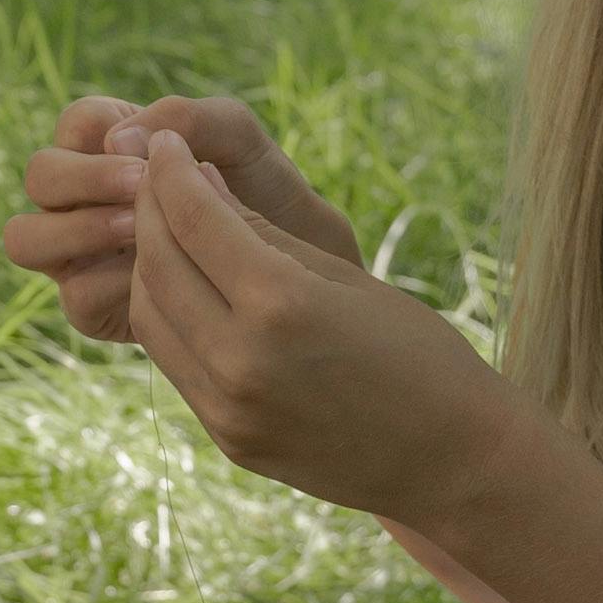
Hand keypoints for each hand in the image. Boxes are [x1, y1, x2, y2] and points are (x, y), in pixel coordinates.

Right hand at [4, 89, 361, 343]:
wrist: (306, 273)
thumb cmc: (269, 194)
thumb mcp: (241, 140)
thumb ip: (189, 117)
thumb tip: (118, 139)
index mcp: (115, 145)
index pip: (75, 125)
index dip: (99, 137)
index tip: (148, 158)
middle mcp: (87, 196)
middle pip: (39, 176)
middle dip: (84, 181)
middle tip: (139, 192)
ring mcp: (83, 252)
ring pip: (27, 238)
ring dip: (79, 230)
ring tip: (139, 234)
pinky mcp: (97, 306)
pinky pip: (73, 296)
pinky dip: (107, 285)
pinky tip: (151, 282)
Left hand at [126, 125, 502, 517]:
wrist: (453, 461)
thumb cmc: (418, 352)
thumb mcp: (345, 276)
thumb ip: (263, 232)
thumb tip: (197, 182)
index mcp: (281, 305)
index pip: (193, 219)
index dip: (170, 170)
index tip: (167, 140)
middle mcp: (241, 360)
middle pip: (158, 264)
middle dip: (149, 210)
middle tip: (159, 176)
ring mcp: (228, 409)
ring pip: (150, 315)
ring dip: (150, 264)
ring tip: (172, 229)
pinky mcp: (227, 439)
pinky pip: (174, 362)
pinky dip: (169, 314)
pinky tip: (190, 287)